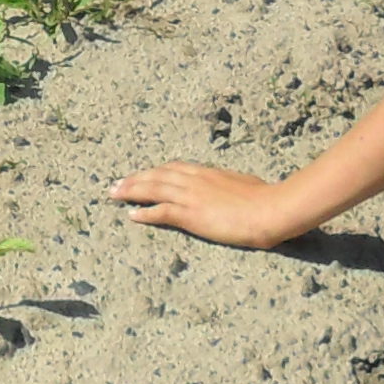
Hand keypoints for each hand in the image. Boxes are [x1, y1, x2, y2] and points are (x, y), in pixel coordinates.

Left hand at [109, 161, 303, 251]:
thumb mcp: (244, 184)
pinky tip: (131, 215)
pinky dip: (144, 212)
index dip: (155, 171)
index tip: (143, 174)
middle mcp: (194, 180)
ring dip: (131, 190)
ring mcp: (191, 196)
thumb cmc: (265, 198)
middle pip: (157, 175)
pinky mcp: (191, 214)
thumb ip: (230, 185)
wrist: (269, 209)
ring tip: (114, 193)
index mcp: (207, 172)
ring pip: (153, 188)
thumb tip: (232, 189)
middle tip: (116, 183)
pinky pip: (160, 211)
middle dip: (135, 178)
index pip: (173, 168)